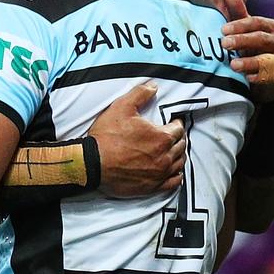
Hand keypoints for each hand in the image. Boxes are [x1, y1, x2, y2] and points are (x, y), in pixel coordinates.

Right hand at [90, 82, 185, 196]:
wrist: (93, 163)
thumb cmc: (106, 137)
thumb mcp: (121, 107)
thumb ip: (140, 94)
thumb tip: (153, 86)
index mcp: (161, 137)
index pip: (178, 129)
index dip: (176, 124)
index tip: (172, 123)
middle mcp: (165, 156)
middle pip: (181, 146)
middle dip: (178, 139)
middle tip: (172, 136)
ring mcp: (159, 173)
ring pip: (179, 163)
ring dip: (178, 155)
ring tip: (172, 151)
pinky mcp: (152, 186)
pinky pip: (173, 182)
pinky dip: (176, 175)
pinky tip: (172, 171)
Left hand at [220, 0, 273, 103]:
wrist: (263, 78)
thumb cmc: (251, 49)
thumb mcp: (244, 31)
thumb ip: (238, 12)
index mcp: (270, 27)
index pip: (255, 22)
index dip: (239, 24)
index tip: (223, 30)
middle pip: (261, 38)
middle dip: (242, 40)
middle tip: (224, 43)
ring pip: (267, 58)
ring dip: (249, 61)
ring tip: (233, 64)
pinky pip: (271, 76)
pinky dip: (258, 76)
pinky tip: (246, 78)